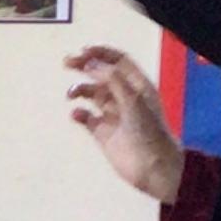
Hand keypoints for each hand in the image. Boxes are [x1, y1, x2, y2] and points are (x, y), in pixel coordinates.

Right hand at [65, 45, 185, 202]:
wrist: (153, 167)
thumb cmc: (149, 132)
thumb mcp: (132, 100)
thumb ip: (111, 79)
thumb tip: (89, 64)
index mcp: (137, 85)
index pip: (118, 60)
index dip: (100, 53)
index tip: (82, 52)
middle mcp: (125, 97)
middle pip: (101, 74)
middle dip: (84, 66)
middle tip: (66, 62)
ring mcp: (114, 115)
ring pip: (92, 94)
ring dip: (80, 90)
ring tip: (71, 95)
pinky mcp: (103, 133)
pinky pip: (86, 118)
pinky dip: (78, 114)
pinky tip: (76, 115)